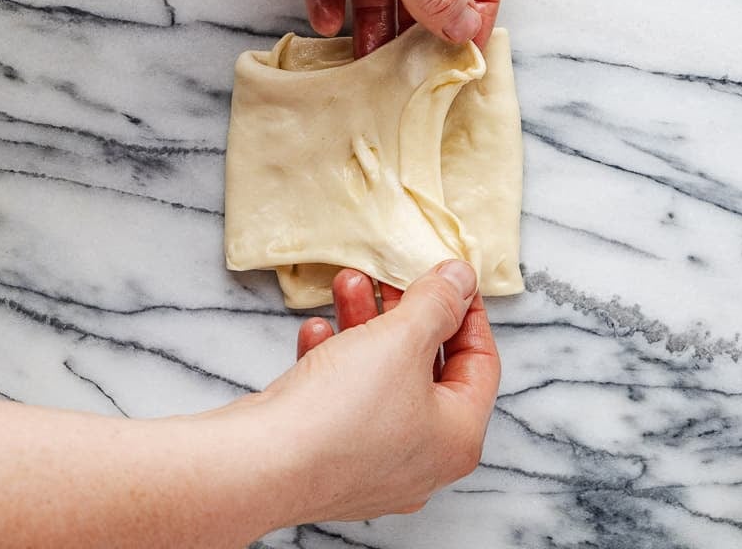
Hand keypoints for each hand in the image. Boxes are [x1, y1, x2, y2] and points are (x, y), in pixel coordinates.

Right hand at [251, 260, 500, 522]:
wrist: (260, 464)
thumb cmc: (342, 410)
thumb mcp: (403, 338)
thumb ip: (438, 302)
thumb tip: (462, 280)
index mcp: (457, 438)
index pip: (481, 363)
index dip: (467, 311)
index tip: (449, 277)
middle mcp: (422, 460)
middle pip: (427, 369)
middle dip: (404, 313)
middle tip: (389, 276)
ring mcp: (373, 466)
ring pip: (382, 380)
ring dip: (365, 328)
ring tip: (345, 284)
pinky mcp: (329, 462)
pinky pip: (344, 402)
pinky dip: (335, 362)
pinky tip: (316, 332)